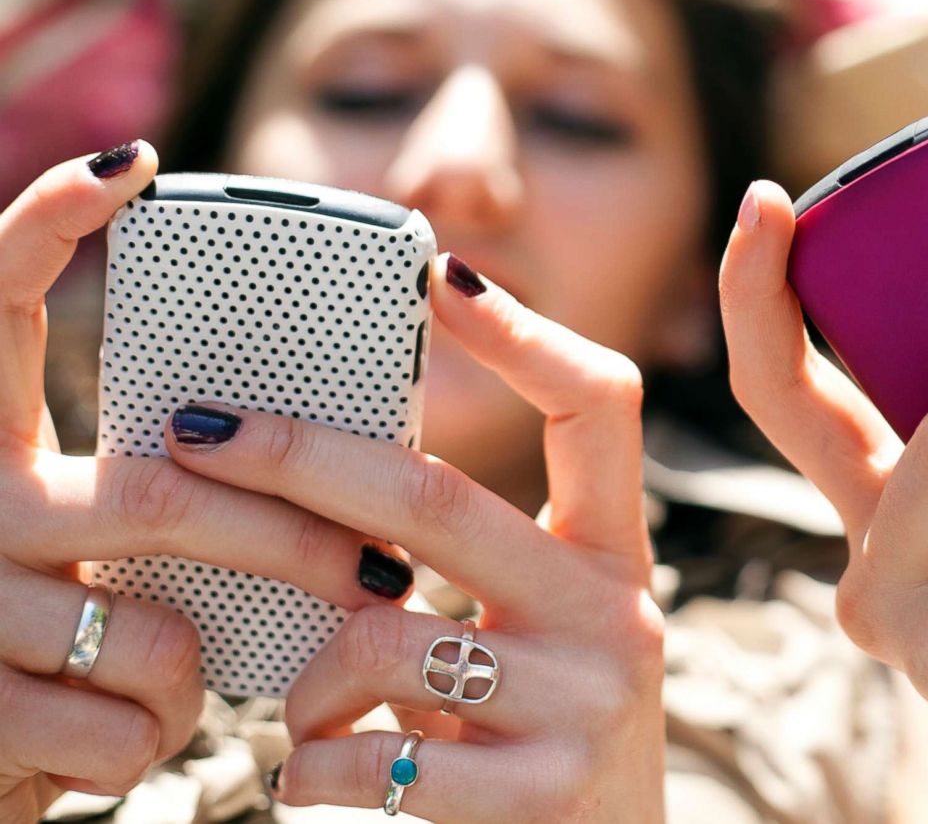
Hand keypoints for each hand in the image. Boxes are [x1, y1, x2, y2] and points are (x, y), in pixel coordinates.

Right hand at [0, 145, 412, 820]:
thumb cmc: (39, 636)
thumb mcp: (75, 547)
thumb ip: (146, 492)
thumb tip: (319, 453)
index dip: (49, 221)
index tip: (137, 165)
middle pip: (160, 494)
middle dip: (290, 537)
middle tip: (379, 563)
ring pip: (152, 630)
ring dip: (201, 669)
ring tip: (188, 675)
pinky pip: (128, 723)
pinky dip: (159, 736)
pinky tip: (121, 732)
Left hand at [163, 254, 662, 821]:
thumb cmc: (546, 747)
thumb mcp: (537, 642)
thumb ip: (468, 572)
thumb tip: (321, 490)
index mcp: (612, 558)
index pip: (598, 407)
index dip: (525, 332)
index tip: (441, 269)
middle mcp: (614, 613)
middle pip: (439, 498)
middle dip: (297, 458)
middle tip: (199, 434)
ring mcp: (585, 702)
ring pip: (380, 637)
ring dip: (302, 677)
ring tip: (299, 714)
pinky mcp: (543, 793)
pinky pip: (368, 756)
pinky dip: (306, 766)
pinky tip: (317, 775)